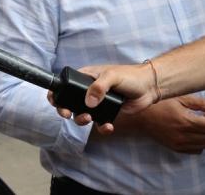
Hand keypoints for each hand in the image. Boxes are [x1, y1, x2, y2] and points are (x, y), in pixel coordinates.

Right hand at [48, 64, 163, 134]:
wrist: (149, 88)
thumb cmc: (130, 76)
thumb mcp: (112, 76)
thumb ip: (99, 87)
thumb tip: (88, 103)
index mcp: (85, 77)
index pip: (65, 84)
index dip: (57, 93)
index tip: (55, 101)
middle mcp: (88, 90)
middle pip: (69, 102)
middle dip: (65, 110)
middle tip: (68, 114)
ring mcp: (96, 102)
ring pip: (81, 115)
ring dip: (81, 120)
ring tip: (89, 119)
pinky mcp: (106, 113)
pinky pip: (98, 123)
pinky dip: (101, 127)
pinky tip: (108, 126)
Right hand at [135, 95, 204, 153]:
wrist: (140, 116)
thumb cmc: (159, 104)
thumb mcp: (179, 98)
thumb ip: (200, 103)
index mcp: (184, 121)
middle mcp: (183, 135)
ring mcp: (179, 144)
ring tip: (201, 125)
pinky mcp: (175, 148)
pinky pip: (196, 151)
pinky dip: (200, 143)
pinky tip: (194, 133)